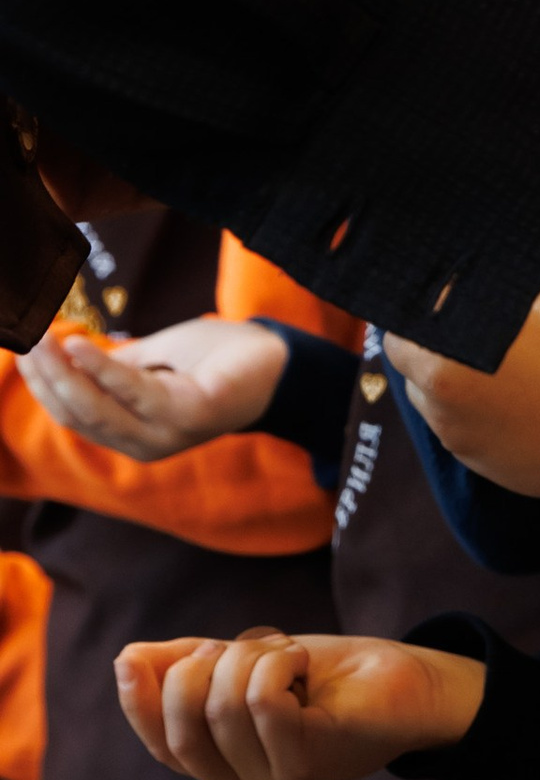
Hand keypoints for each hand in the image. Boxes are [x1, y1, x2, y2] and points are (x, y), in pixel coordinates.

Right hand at [19, 312, 285, 459]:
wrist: (274, 360)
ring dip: (63, 372)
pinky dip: (102, 370)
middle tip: (25, 336)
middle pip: (76, 414)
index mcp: (131, 433)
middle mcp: (144, 444)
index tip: (20, 346)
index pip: (71, 414)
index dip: (42, 383)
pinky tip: (77, 346)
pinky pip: (133, 393)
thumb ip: (108, 366)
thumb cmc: (212, 359)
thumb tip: (62, 353)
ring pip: (97, 409)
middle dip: (44, 376)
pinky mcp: (188, 415)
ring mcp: (167, 434)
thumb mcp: (150, 361)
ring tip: (42, 338)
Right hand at [115, 628, 485, 779]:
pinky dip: (276, 665)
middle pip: (184, 726)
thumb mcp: (246, 665)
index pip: (163, 746)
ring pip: (223, 706)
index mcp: (227, 771)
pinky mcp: (308, 764)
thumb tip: (128, 660)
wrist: (409, 683)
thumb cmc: (329, 676)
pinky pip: (263, 703)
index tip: (130, 659)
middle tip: (252, 647)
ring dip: (251, 658)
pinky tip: (302, 666)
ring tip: (287, 656)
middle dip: (204, 667)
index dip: (140, 704)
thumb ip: (188, 666)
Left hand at [387, 293, 539, 496]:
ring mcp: (457, 440)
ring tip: (500, 372)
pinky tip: (513, 402)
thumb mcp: (536, 312)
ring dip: (452, 383)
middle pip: (412, 369)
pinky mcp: (478, 463)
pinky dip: (474, 412)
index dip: (416, 319)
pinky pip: (460, 427)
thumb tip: (455, 294)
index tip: (440, 308)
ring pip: (434, 401)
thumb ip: (483, 302)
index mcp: (443, 366)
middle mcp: (439, 408)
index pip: (397, 335)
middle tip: (470, 335)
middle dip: (432, 351)